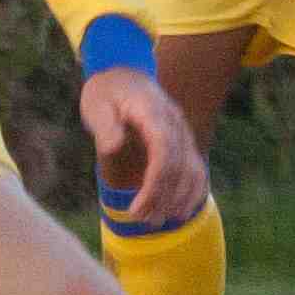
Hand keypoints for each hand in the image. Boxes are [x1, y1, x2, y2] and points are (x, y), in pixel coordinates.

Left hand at [78, 67, 207, 229]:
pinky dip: (192, 192)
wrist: (122, 74)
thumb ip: (105, 126)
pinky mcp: (183, 142)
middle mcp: (174, 123)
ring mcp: (182, 132)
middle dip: (162, 197)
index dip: (155, 183)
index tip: (137, 207)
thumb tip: (113, 147)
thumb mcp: (97, 105)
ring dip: (179, 199)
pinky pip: (196, 169)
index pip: (164, 151)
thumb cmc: (106, 93)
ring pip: (193, 170)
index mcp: (153, 112)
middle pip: (179, 166)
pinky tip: (178, 211)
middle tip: (140, 219)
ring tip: (156, 220)